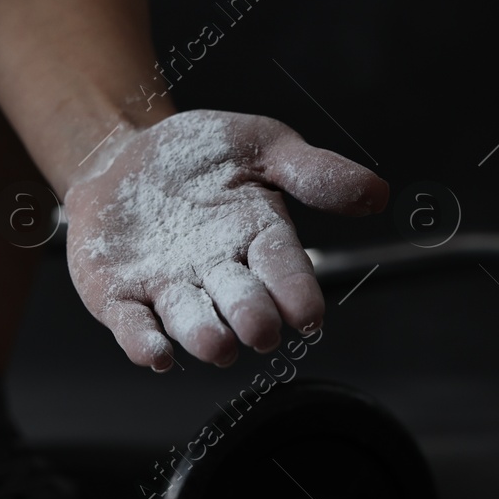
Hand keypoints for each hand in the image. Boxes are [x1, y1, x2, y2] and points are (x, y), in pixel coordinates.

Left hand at [64, 110, 386, 369]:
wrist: (122, 155)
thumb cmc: (198, 156)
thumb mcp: (261, 145)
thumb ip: (313, 171)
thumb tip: (376, 193)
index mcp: (259, 239)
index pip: (285, 269)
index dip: (296, 293)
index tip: (308, 315)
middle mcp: (217, 273)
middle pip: (240, 302)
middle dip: (251, 317)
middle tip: (261, 332)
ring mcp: (168, 288)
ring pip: (189, 320)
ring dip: (202, 335)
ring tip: (217, 345)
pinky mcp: (121, 297)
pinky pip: (133, 325)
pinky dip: (143, 341)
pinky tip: (154, 353)